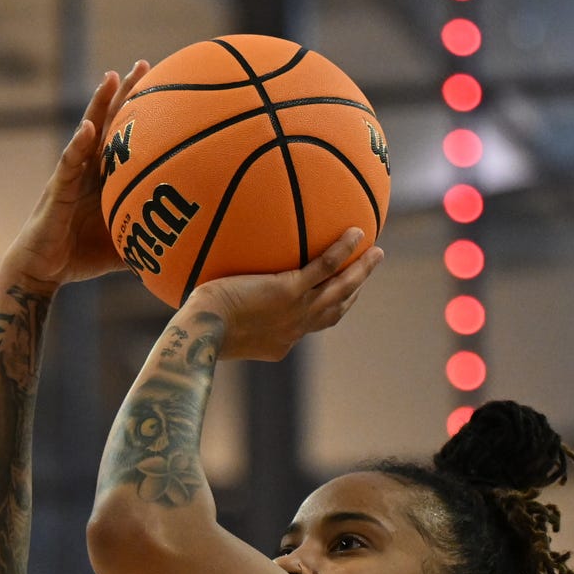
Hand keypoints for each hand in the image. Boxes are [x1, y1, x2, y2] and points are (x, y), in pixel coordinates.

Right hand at [1, 63, 152, 292]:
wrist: (42, 272)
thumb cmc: (80, 257)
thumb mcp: (123, 246)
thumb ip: (149, 241)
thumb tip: (186, 250)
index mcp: (104, 177)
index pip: (125, 137)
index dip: (141, 112)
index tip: (165, 85)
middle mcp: (88, 169)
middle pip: (109, 122)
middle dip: (125, 93)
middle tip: (144, 64)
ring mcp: (71, 175)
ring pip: (87, 132)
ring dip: (99, 104)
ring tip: (111, 77)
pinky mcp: (56, 189)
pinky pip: (68, 163)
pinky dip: (77, 145)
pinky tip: (87, 127)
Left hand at [180, 228, 383, 361]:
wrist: (201, 334)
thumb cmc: (196, 329)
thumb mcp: (214, 323)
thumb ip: (222, 310)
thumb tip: (208, 295)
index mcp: (280, 341)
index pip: (311, 324)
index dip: (328, 310)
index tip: (337, 297)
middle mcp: (294, 328)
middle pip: (335, 308)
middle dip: (354, 291)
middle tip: (367, 272)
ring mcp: (296, 310)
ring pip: (340, 288)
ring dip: (362, 272)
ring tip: (377, 253)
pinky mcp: (289, 291)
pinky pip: (325, 266)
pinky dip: (344, 250)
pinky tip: (358, 233)